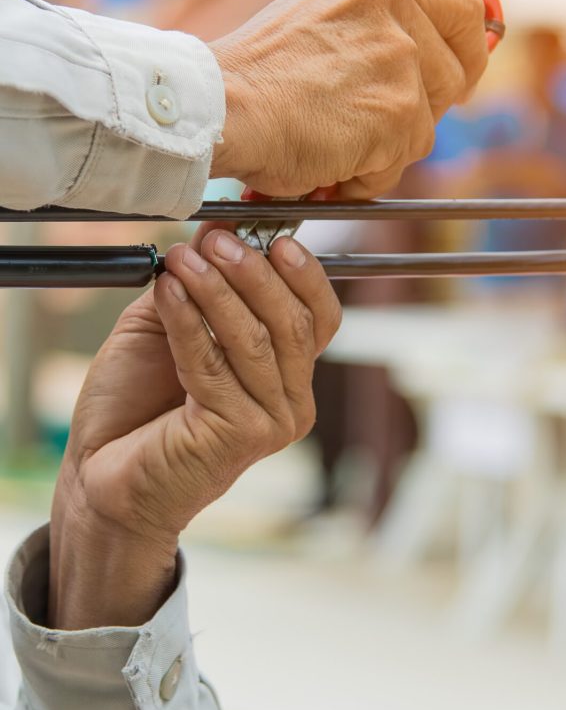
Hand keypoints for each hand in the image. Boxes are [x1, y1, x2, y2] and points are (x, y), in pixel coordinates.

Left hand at [49, 228, 340, 628]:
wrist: (101, 475)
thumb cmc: (137, 407)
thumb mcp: (172, 328)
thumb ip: (200, 290)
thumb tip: (216, 234)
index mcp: (288, 377)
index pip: (319, 317)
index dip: (302, 273)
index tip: (270, 234)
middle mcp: (291, 403)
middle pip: (292, 323)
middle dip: (254, 273)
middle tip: (216, 240)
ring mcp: (270, 423)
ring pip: (256, 340)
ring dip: (217, 291)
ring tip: (182, 259)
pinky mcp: (238, 436)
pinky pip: (214, 365)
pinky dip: (189, 322)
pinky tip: (168, 292)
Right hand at [209, 0, 487, 198]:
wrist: (218, 108)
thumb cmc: (252, 79)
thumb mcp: (317, 21)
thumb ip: (372, 29)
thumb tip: (419, 55)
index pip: (463, 6)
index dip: (470, 50)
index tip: (459, 77)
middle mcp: (393, 7)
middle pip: (453, 75)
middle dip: (420, 112)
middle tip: (371, 129)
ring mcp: (399, 60)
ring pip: (426, 125)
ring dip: (385, 149)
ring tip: (332, 147)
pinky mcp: (398, 112)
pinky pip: (401, 161)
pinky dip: (366, 177)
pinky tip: (327, 165)